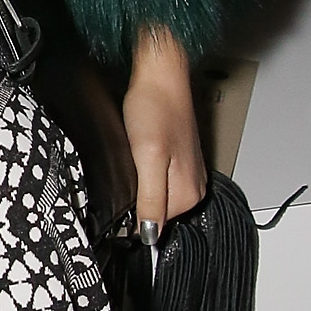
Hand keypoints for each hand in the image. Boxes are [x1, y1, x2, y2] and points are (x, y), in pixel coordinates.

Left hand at [123, 25, 206, 233]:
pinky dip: (142, 174)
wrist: (160, 75)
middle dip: (135, 201)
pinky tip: (135, 158)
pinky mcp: (178, 160)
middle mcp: (193, 186)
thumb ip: (151, 198)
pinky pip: (156, 181)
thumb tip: (150, 235)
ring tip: (129, 164)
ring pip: (154, 196)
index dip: (130, 218)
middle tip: (122, 175)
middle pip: (155, 213)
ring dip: (138, 187)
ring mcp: (187, 173)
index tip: (117, 201)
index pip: (154, 227)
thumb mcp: (148, 158)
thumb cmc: (155, 108)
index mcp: (188, 192)